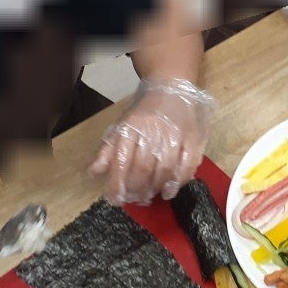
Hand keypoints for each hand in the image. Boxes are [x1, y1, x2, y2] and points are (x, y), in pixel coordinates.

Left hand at [90, 77, 214, 202]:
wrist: (171, 87)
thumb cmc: (144, 111)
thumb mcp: (121, 125)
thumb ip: (108, 150)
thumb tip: (94, 172)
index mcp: (131, 127)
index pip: (121, 161)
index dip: (117, 184)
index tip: (115, 200)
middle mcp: (152, 131)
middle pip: (143, 168)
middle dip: (136, 189)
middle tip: (134, 200)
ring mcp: (175, 135)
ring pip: (164, 169)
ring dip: (156, 188)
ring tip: (149, 196)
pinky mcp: (193, 138)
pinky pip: (187, 165)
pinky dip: (178, 182)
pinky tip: (169, 191)